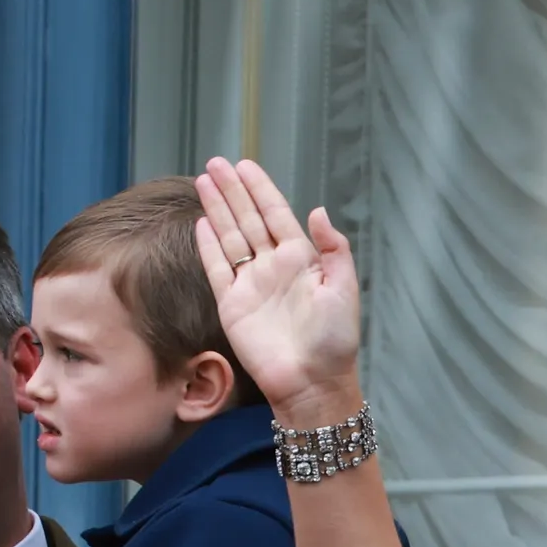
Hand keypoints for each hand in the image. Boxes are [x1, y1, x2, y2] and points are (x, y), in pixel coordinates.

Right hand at [194, 158, 362, 424]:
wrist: (312, 382)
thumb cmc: (335, 340)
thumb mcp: (344, 288)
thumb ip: (334, 248)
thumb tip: (318, 210)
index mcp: (301, 260)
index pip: (276, 214)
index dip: (260, 189)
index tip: (246, 166)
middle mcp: (272, 267)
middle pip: (247, 219)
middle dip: (232, 191)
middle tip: (215, 163)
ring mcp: (250, 285)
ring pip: (230, 238)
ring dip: (217, 210)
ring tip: (203, 182)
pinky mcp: (232, 306)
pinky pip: (217, 269)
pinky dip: (208, 247)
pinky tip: (201, 223)